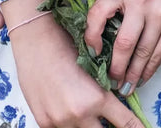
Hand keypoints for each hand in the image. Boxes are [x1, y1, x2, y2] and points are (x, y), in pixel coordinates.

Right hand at [7, 8, 144, 127]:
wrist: (36, 40)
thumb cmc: (66, 45)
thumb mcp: (93, 67)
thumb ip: (103, 91)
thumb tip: (115, 102)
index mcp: (97, 98)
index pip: (125, 123)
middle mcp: (80, 114)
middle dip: (108, 126)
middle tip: (110, 118)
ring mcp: (60, 122)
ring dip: (88, 124)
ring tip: (85, 107)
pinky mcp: (45, 123)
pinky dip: (69, 123)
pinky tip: (67, 108)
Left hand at [84, 0, 160, 92]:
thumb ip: (120, 14)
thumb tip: (101, 50)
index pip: (99, 11)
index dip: (91, 35)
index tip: (93, 53)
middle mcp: (142, 0)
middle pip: (124, 42)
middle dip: (116, 67)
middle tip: (112, 81)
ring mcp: (160, 14)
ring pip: (142, 53)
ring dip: (132, 75)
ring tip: (125, 87)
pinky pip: (157, 56)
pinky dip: (147, 71)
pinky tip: (141, 79)